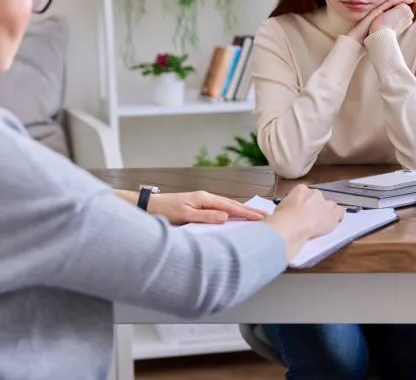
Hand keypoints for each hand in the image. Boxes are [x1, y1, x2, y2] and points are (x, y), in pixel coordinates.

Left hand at [147, 191, 267, 224]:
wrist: (149, 206)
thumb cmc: (164, 211)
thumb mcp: (185, 216)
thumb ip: (206, 217)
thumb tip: (226, 217)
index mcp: (204, 198)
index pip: (231, 206)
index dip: (247, 213)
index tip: (261, 218)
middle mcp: (205, 198)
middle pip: (232, 205)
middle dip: (249, 211)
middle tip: (267, 217)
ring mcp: (202, 201)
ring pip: (227, 207)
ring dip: (242, 212)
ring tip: (256, 217)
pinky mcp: (198, 206)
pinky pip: (220, 209)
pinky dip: (231, 213)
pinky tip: (235, 217)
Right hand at [264, 184, 343, 258]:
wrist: (291, 225)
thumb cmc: (282, 218)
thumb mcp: (281, 207)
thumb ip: (289, 205)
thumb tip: (288, 211)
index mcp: (301, 189)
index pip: (305, 193)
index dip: (303, 203)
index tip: (300, 211)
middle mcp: (315, 193)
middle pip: (318, 199)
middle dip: (314, 207)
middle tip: (308, 218)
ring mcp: (325, 203)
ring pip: (330, 205)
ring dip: (326, 212)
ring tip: (320, 222)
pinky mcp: (333, 215)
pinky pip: (340, 212)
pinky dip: (337, 216)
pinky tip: (332, 222)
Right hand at [346, 0, 415, 43]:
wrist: (358, 40)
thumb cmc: (367, 38)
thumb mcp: (379, 30)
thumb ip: (387, 26)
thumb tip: (397, 28)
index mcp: (381, 13)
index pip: (393, 3)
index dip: (403, 1)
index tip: (412, 1)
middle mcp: (379, 9)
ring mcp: (378, 8)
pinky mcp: (377, 10)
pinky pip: (390, 1)